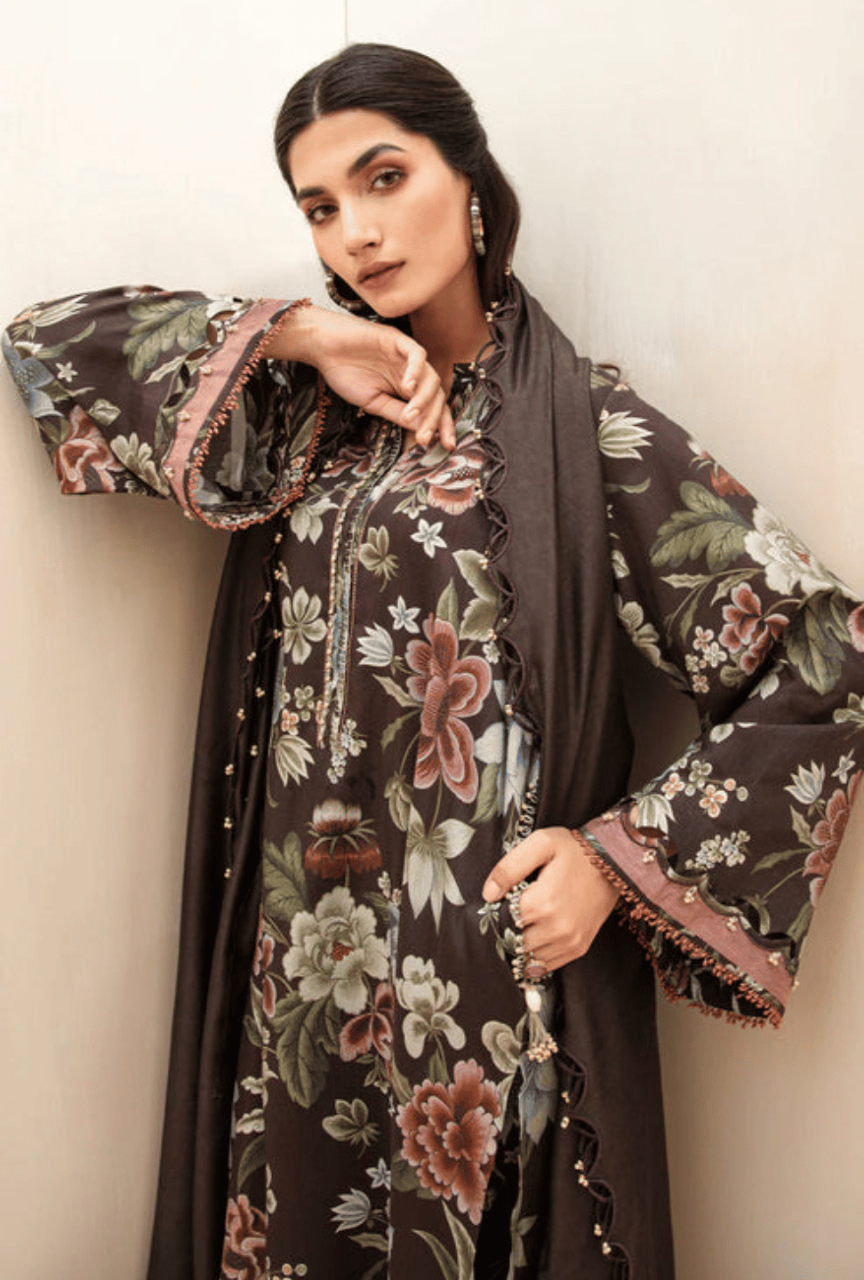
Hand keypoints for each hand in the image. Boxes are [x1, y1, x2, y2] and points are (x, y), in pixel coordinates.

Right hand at [265, 305, 454, 449]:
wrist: (322, 347)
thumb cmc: (345, 372)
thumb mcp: (373, 402)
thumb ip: (397, 413)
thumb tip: (420, 429)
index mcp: (407, 388)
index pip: (433, 407)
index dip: (442, 425)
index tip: (448, 445)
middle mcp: (411, 372)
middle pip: (437, 395)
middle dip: (435, 419)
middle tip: (425, 437)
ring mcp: (406, 356)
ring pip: (431, 377)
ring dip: (424, 399)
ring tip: (410, 414)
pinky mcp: (397, 340)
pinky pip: (417, 354)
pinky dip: (416, 371)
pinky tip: (407, 387)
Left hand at [481, 827, 619, 971]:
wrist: (613, 862)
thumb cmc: (574, 851)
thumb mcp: (540, 844)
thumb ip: (509, 868)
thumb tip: (488, 894)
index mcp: (542, 902)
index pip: (503, 921)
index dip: (497, 912)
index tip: (500, 902)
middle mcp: (556, 928)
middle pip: (514, 942)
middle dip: (509, 930)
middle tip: (514, 911)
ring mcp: (569, 941)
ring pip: (529, 957)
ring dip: (523, 944)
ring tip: (527, 922)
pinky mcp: (578, 948)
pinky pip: (547, 964)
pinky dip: (537, 954)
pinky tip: (538, 934)